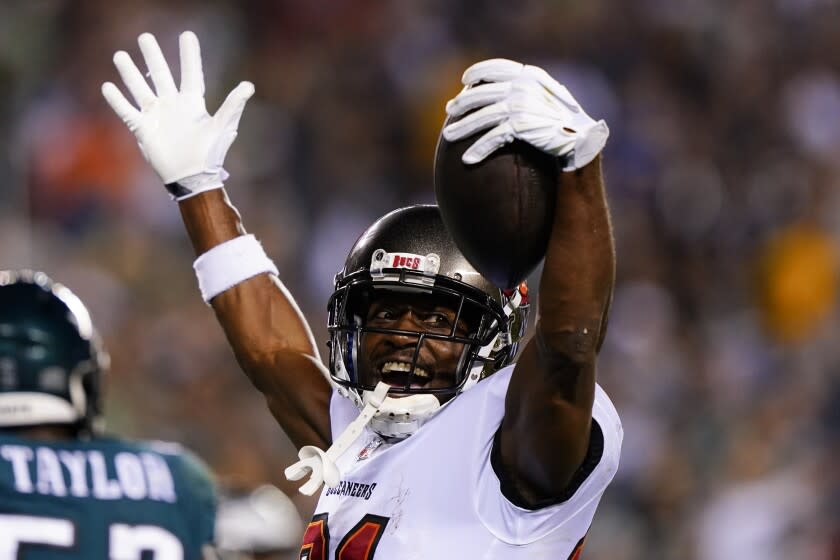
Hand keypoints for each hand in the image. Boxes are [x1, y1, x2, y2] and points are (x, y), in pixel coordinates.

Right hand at [102, 31, 253, 199]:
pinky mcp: (143, 129)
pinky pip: (127, 112)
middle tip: (145, 37)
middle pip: (160, 75)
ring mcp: (157, 116)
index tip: (187, 35)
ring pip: (140, 89)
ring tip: (119, 56)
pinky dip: (117, 100)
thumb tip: (248, 85)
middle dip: (152, 57)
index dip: (189, 55)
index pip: (190, 73)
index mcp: (192, 103)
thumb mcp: (223, 127)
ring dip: (130, 73)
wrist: (192, 177)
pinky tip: (107, 86)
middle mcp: (172, 105)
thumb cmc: (210, 153)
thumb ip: (233, 105)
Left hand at [442, 58, 607, 170]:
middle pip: (482, 93)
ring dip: (462, 127)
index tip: (464, 81)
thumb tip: (505, 93)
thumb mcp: (546, 97)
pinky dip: (478, 149)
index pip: (496, 67)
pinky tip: (467, 159)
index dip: (478, 72)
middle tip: (450, 112)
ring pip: (482, 116)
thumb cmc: (564, 121)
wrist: (581, 138)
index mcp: (530, 75)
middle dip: (462, 103)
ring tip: (448, 136)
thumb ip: (528, 90)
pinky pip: (493, 137)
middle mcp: (523, 86)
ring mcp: (521, 105)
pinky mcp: (521, 125)